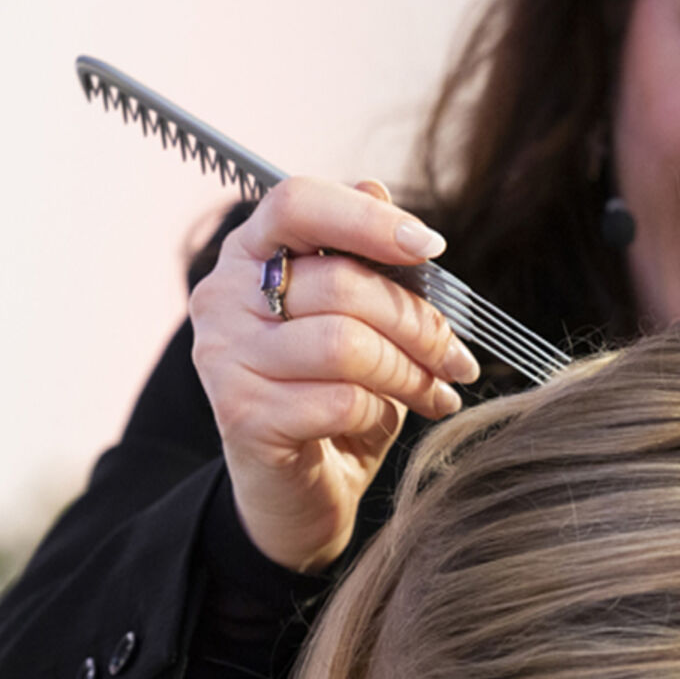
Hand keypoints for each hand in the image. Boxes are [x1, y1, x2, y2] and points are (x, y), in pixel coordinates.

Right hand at [190, 177, 480, 572]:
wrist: (300, 491)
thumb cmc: (334, 394)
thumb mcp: (363, 322)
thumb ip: (367, 261)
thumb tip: (379, 187)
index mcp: (250, 256)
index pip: (296, 203)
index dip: (367, 219)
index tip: (430, 247)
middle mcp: (223, 299)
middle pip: (341, 283)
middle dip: (419, 322)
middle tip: (457, 357)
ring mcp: (224, 358)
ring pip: (344, 344)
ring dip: (410, 370)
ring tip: (436, 389)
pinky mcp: (241, 416)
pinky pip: (338, 399)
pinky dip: (383, 409)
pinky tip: (400, 417)